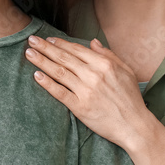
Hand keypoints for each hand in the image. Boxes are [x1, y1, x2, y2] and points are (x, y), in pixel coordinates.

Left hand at [25, 35, 148, 147]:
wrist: (135, 126)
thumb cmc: (131, 99)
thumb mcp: (126, 71)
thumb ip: (108, 54)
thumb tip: (93, 41)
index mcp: (104, 64)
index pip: (77, 50)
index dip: (60, 43)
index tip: (48, 39)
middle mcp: (94, 75)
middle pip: (64, 58)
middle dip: (45, 47)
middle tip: (31, 40)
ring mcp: (86, 91)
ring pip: (59, 72)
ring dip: (42, 61)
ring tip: (29, 54)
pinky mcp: (80, 107)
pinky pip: (60, 92)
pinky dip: (47, 83)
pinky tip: (37, 76)